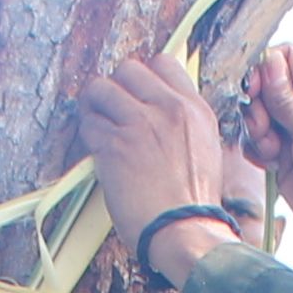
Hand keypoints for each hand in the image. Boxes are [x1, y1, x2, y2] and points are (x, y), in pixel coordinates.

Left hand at [74, 53, 249, 273]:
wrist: (186, 230)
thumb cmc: (194, 203)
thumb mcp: (205, 150)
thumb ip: (183, 124)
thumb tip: (159, 116)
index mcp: (194, 109)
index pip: (163, 63)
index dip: (143, 78)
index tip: (135, 95)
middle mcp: (168, 108)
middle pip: (128, 69)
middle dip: (116, 88)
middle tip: (111, 110)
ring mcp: (139, 123)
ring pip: (100, 89)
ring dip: (94, 106)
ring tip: (97, 124)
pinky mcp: (114, 144)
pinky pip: (88, 123)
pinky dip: (88, 135)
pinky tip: (96, 150)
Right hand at [235, 48, 292, 267]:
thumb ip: (289, 100)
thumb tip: (269, 64)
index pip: (287, 59)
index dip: (266, 68)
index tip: (255, 89)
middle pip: (266, 87)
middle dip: (258, 106)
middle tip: (265, 128)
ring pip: (258, 115)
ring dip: (257, 132)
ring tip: (274, 152)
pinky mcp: (282, 156)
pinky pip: (256, 143)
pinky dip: (257, 151)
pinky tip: (272, 164)